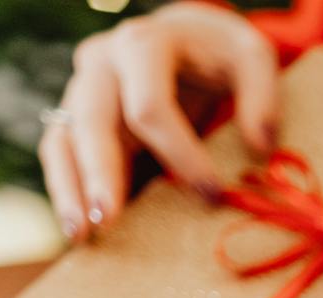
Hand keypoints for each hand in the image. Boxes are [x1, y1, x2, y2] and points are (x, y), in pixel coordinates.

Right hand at [43, 1, 277, 242]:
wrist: (185, 39)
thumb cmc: (219, 53)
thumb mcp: (251, 57)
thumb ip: (262, 96)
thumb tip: (260, 147)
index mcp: (144, 45)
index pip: (150, 105)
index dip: (180, 154)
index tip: (212, 194)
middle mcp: (102, 64)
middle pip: (92, 121)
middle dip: (100, 174)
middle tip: (107, 219)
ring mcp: (82, 91)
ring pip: (63, 140)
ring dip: (69, 190)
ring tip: (79, 234)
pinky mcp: (77, 120)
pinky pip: (61, 155)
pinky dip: (66, 191)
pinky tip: (76, 229)